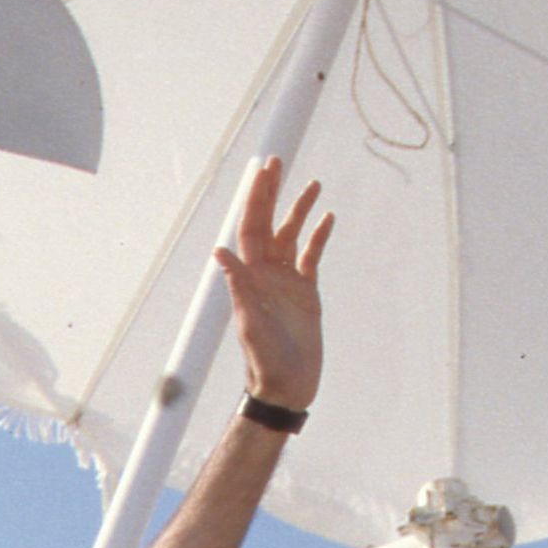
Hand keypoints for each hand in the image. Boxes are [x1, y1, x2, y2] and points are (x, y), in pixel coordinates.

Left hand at [217, 155, 329, 414]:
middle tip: (278, 160)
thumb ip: (237, 286)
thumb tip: (219, 251)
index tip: (263, 170)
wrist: (287, 386)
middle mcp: (266, 275)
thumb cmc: (265, 360)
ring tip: (315, 184)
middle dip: (272, 193)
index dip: (255, 199)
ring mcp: (287, 282)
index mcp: (250, 278)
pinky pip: (311, 257)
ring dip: (300, 210)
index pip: (251, 228)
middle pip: (268, 224)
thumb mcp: (250, 322)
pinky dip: (318, 237)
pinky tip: (328, 218)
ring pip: (292, 235)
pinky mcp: (306, 294)